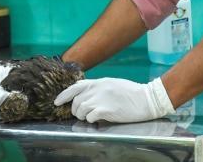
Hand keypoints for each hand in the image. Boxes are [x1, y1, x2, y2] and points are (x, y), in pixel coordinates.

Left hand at [54, 77, 174, 122]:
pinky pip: (90, 117)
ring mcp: (101, 99)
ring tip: (90, 117)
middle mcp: (97, 89)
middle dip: (76, 110)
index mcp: (98, 82)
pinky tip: (98, 119)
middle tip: (82, 114)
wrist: (146, 99)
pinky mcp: (106, 110)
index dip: (64, 95)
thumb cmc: (131, 93)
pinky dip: (91, 120)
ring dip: (82, 116)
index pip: (75, 87)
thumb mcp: (112, 84)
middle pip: (76, 101)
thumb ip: (98, 88)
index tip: (56, 102)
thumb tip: (86, 96)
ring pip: (80, 109)